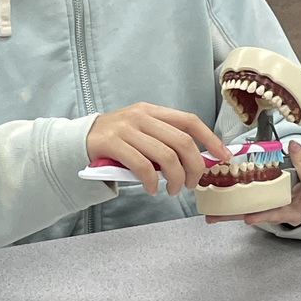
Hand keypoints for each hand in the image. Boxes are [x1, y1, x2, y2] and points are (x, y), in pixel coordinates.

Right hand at [86, 102, 230, 195]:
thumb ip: (163, 140)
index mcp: (152, 111)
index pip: (189, 121)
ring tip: (173, 190)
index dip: (210, 139)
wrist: (77, 140)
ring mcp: (126, 129)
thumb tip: (196, 162)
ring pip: (166, 156)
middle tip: (192, 184)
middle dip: (194, 167)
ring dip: (175, 179)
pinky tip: (151, 189)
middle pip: (182, 142)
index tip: (223, 156)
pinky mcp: (112, 143)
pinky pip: (142, 166)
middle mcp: (141, 116)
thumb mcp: (140, 132)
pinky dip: (151, 182)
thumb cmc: (115, 140)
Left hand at [206, 109, 300, 226]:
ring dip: (241, 216)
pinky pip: (251, 211)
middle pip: (284, 209)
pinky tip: (214, 215)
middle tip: (252, 210)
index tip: (293, 145)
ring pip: (262, 215)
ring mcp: (283, 211)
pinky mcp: (269, 210)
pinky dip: (234, 213)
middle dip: (267, 209)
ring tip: (225, 217)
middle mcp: (300, 208)